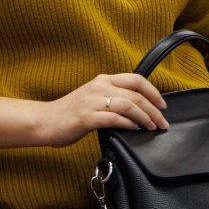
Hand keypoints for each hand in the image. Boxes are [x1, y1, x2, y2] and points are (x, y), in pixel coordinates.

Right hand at [34, 73, 168, 146]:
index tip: (162, 104)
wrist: (45, 120)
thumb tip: (137, 107)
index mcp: (102, 80)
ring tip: (152, 127)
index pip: (135, 79)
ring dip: (145, 117)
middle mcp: (99, 87)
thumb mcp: (93, 97)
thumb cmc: (70, 112)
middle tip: (163, 122)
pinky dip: (128, 124)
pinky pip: (114, 119)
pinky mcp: (87, 117)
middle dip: (154, 109)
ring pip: (128, 105)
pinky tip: (135, 129)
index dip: (153, 91)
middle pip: (135, 94)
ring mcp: (92, 101)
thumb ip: (111, 97)